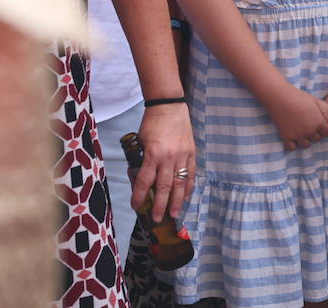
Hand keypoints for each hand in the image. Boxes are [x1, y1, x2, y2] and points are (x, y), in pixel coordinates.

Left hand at [132, 102, 196, 218]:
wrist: (169, 107)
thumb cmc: (151, 124)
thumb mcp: (139, 142)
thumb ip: (140, 161)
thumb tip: (139, 180)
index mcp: (153, 153)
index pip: (144, 181)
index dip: (139, 196)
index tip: (136, 206)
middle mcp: (168, 157)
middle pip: (164, 187)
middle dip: (159, 205)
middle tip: (157, 219)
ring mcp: (182, 156)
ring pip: (180, 184)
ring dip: (177, 201)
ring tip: (174, 214)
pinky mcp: (191, 153)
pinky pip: (191, 174)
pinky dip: (188, 187)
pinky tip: (186, 197)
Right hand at [267, 85, 327, 149]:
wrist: (279, 97)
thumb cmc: (298, 96)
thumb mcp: (316, 100)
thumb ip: (326, 111)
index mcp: (319, 122)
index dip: (324, 128)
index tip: (318, 124)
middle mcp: (310, 131)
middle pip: (317, 139)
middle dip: (314, 133)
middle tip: (306, 123)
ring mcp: (298, 136)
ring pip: (306, 144)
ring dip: (304, 139)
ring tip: (299, 129)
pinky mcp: (286, 138)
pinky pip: (292, 147)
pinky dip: (292, 143)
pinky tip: (291, 134)